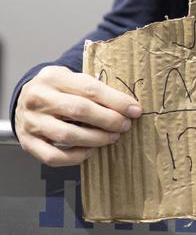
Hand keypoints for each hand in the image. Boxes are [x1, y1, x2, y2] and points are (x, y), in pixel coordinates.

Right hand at [15, 65, 141, 165]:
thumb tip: (126, 104)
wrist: (22, 98)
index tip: (134, 109)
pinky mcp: (27, 142)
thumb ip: (92, 88)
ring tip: (112, 137)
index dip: (115, 100)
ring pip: (67, 135)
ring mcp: (31, 122)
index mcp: (53, 77)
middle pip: (80, 111)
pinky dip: (75, 157)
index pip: (90, 89)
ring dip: (96, 139)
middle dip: (108, 120)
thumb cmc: (55, 89)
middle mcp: (39, 98)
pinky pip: (53, 157)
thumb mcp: (70, 78)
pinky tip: (90, 151)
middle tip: (125, 125)